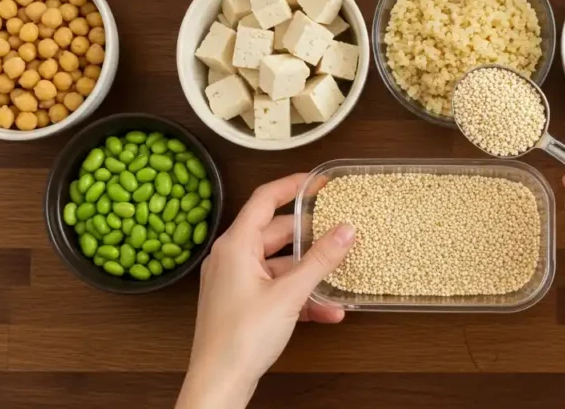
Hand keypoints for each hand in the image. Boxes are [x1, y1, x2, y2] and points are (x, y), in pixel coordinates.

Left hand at [176, 173, 354, 408]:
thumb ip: (321, 259)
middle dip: (309, 233)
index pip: (264, 198)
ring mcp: (235, 281)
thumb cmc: (240, 339)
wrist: (219, 384)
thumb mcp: (289, 294)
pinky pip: (275, 288)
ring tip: (338, 272)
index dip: (292, 185)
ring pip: (279, 264)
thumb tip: (345, 230)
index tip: (318, 180)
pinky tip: (327, 310)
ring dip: (309, 271)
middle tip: (337, 226)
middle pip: (275, 232)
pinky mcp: (241, 303)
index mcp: (235, 245)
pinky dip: (299, 294)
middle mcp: (231, 258)